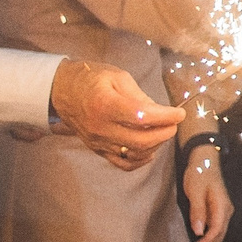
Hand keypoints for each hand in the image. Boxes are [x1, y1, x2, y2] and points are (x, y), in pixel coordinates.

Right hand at [49, 59, 185, 168]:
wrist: (62, 91)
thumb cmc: (91, 79)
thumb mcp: (117, 77)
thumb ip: (139, 95)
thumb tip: (160, 112)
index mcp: (105, 104)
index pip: (141, 117)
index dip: (165, 117)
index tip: (179, 113)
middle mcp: (100, 127)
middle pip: (141, 140)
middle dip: (165, 133)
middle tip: (174, 123)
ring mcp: (98, 142)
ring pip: (135, 154)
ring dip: (156, 145)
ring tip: (162, 131)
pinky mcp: (97, 150)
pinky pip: (123, 164)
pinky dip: (141, 159)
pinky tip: (150, 149)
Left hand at [181, 146, 232, 241]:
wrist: (205, 161)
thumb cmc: (199, 174)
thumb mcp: (195, 191)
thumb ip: (198, 211)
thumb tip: (199, 232)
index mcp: (222, 206)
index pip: (216, 231)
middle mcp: (226, 211)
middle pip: (219, 236)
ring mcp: (223, 211)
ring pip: (218, 234)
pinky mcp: (218, 210)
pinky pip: (215, 228)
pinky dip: (206, 238)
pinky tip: (196, 241)